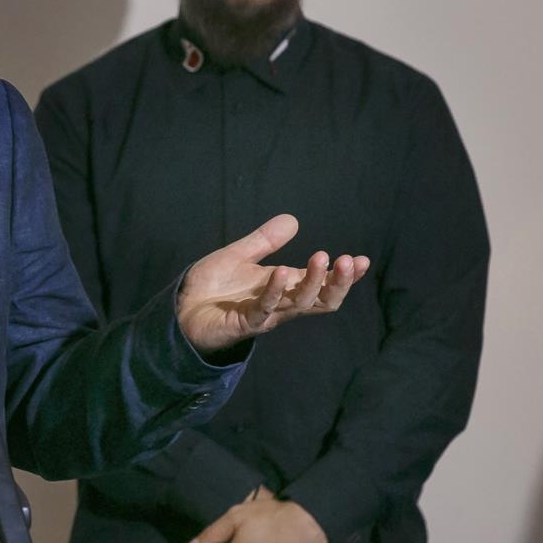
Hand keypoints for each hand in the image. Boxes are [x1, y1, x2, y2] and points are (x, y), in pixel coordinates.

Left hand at [177, 214, 369, 353]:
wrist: (180, 309)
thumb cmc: (212, 287)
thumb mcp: (239, 256)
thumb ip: (265, 241)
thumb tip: (293, 219)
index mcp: (283, 287)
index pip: (322, 284)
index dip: (343, 275)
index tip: (362, 259)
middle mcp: (280, 303)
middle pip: (321, 300)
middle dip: (338, 282)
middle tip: (349, 261)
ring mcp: (265, 315)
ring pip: (300, 304)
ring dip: (313, 282)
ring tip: (322, 258)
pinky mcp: (244, 323)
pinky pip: (265, 309)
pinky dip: (275, 291)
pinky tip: (282, 272)